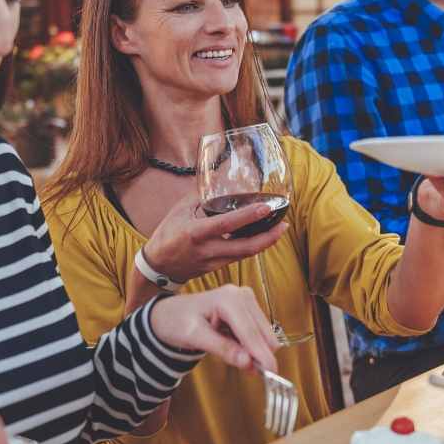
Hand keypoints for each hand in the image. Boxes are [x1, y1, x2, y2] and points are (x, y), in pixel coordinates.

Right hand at [142, 193, 288, 282]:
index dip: (248, 217)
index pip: (227, 224)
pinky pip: (239, 257)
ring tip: (280, 228)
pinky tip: (263, 236)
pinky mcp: (216, 268)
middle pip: (246, 248)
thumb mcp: (180, 211)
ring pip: (245, 254)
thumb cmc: (167, 234)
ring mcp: (213, 262)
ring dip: (265, 242)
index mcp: (196, 233)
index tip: (266, 208)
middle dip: (268, 237)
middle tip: (285, 225)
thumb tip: (216, 175)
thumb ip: (200, 196)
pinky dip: (253, 246)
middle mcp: (207, 250)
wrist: (158, 267)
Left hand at [150, 285, 279, 372]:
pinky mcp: (247, 307)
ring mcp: (246, 299)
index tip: (271, 374)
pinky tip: (237, 350)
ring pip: (264, 333)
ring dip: (255, 350)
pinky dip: (251, 345)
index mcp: (228, 299)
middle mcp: (241, 295)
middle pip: (263, 332)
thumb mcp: (194, 337)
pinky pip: (258, 332)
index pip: (251, 332)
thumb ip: (222, 349)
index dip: (262, 354)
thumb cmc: (177, 321)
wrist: (169, 313)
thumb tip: (247, 362)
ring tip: (236, 358)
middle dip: (260, 354)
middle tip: (252, 372)